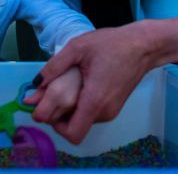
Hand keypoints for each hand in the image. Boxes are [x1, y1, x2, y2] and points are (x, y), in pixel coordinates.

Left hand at [28, 24, 162, 143]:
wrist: (143, 45)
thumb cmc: (112, 44)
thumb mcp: (77, 48)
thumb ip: (54, 67)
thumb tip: (35, 84)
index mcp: (94, 100)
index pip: (72, 134)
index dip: (54, 125)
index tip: (47, 107)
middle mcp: (104, 112)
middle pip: (74, 128)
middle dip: (58, 115)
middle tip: (51, 92)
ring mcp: (111, 112)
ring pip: (82, 121)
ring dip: (70, 109)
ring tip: (66, 84)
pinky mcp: (114, 108)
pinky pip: (91, 114)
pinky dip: (80, 105)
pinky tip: (79, 84)